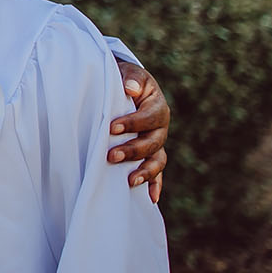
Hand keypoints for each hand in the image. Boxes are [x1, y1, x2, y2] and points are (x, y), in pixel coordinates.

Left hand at [107, 61, 167, 203]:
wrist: (126, 88)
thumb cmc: (124, 80)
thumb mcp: (127, 74)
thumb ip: (130, 79)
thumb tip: (130, 88)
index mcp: (157, 107)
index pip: (149, 117)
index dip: (133, 123)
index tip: (112, 128)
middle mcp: (160, 127)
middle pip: (153, 142)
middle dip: (133, 150)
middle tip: (111, 156)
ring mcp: (157, 143)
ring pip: (157, 160)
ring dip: (145, 171)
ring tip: (130, 180)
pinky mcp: (151, 155)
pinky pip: (157, 172)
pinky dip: (155, 185)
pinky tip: (150, 198)